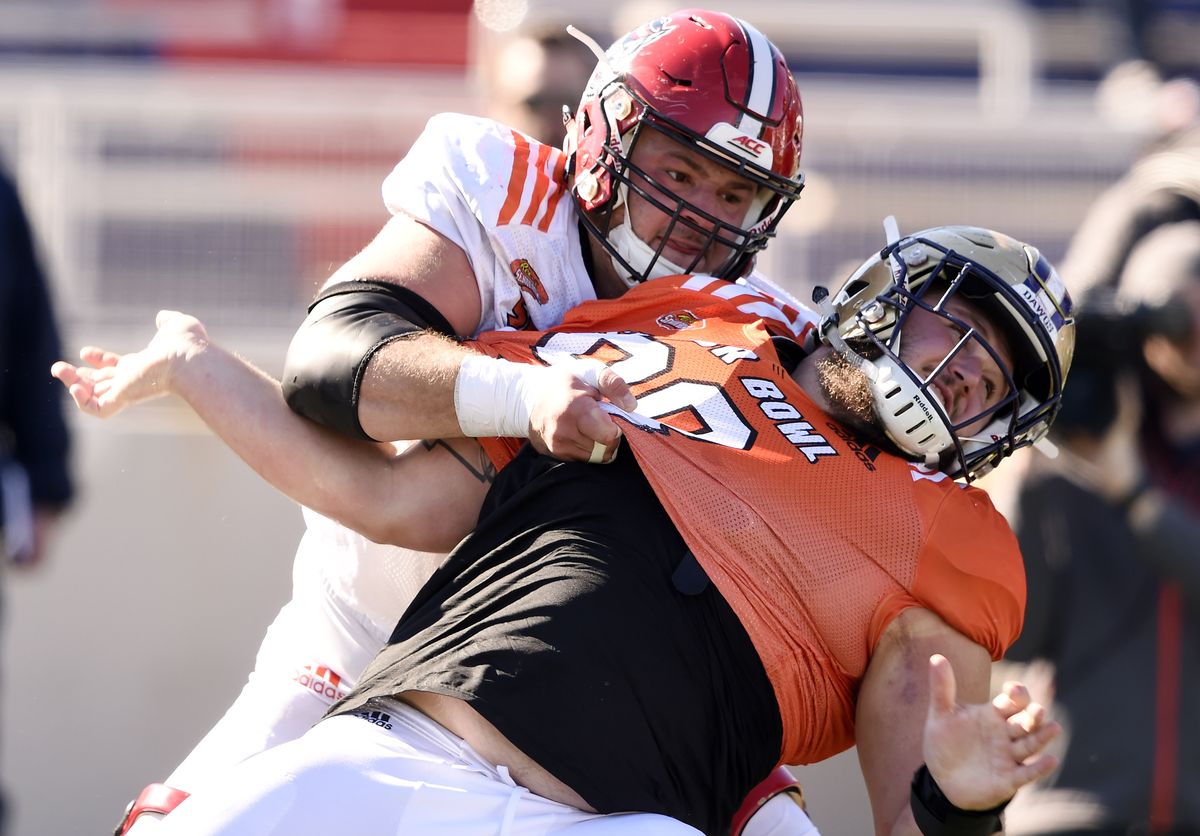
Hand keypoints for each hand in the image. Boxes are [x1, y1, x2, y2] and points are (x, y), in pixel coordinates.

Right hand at [50, 310, 208, 418]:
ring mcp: (128, 390)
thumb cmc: (187, 343)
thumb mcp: (176, 325)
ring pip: (94, 397)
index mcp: (143, 366)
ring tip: (56, 369)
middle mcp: (134, 380)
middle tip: (58, 368)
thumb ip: (167, 321)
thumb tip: (162, 318)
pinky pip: (97, 409)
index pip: (117, 369)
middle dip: (79, 378)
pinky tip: (74, 387)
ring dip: (72, 385)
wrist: (189, 357)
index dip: (100, 361)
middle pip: (102, 385)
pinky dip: (82, 402)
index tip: (85, 352)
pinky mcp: (124, 398)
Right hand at [526, 360, 635, 462]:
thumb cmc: (564, 382)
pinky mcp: (554, 455)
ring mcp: (557, 446)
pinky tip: (581, 435)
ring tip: (590, 427)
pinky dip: (587, 450)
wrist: (527, 397)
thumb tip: (631, 405)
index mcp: (575, 409)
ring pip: (595, 457)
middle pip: (604, 448)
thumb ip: (613, 384)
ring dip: (599, 445)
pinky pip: (583, 460)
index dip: (615, 427)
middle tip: (600, 421)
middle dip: (609, 437)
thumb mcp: (589, 372)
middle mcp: (563, 431)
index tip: (609, 416)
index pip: (608, 435)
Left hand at [923, 654, 1060, 809]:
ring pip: (1031, 744)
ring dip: (1042, 737)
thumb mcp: (941, 715)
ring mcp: (1009, 757)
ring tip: (1053, 727)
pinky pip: (1027, 773)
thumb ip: (942, 688)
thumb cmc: (945, 743)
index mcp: (992, 715)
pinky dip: (1039, 767)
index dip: (1016, 694)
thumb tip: (937, 657)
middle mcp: (1005, 734)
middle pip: (1026, 721)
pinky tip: (1051, 760)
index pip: (1011, 701)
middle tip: (1038, 710)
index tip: (1013, 689)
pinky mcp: (1009, 779)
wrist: (942, 779)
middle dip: (1033, 716)